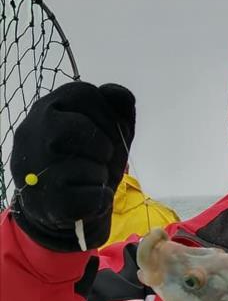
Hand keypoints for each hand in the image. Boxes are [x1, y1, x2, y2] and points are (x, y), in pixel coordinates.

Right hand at [10, 81, 135, 251]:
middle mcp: (32, 133)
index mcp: (47, 108)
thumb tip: (122, 94)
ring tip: (95, 176)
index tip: (111, 133)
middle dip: (104, 144)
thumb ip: (117, 109)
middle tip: (104, 157)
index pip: (83, 93)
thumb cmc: (88, 161)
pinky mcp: (49, 201)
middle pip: (79, 128)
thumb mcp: (106, 131)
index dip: (108, 114)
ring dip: (100, 171)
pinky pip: (90, 196)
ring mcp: (35, 168)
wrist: (69, 207)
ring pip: (82, 164)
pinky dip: (100, 197)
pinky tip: (90, 196)